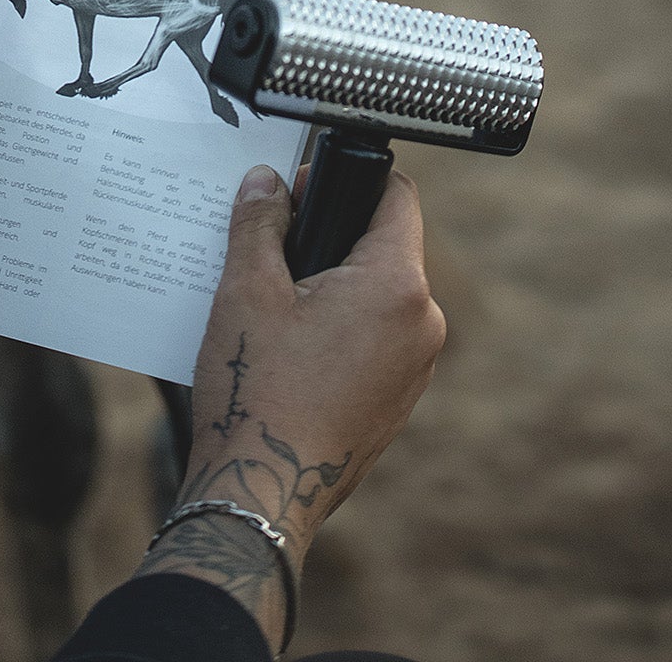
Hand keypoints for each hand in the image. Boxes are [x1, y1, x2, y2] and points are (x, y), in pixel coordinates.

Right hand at [191, 162, 443, 555]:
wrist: (263, 492)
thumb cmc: (257, 391)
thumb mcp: (248, 289)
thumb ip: (261, 222)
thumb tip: (267, 180)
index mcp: (398, 286)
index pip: (397, 195)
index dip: (347, 180)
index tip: (301, 190)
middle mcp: (423, 325)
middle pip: (384, 245)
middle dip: (330, 238)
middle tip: (273, 251)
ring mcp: (416, 368)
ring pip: (378, 294)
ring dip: (333, 286)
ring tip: (275, 305)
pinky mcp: (398, 399)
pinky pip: (376, 338)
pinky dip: (340, 328)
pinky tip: (291, 346)